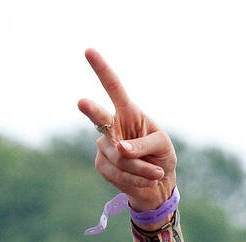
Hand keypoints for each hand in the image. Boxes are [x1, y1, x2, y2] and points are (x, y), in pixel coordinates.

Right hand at [76, 49, 174, 213]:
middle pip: (99, 117)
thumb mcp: (163, 146)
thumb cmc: (161, 157)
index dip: (102, 70)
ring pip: (119, 156)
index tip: (89, 51)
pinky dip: (137, 179)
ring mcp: (104, 145)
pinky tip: (145, 180)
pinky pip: (118, 172)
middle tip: (82, 102)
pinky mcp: (102, 164)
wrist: (157, 185)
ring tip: (155, 173)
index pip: (114, 88)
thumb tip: (121, 149)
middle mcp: (112, 125)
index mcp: (129, 112)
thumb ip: (145, 144)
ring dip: (142, 168)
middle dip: (92, 111)